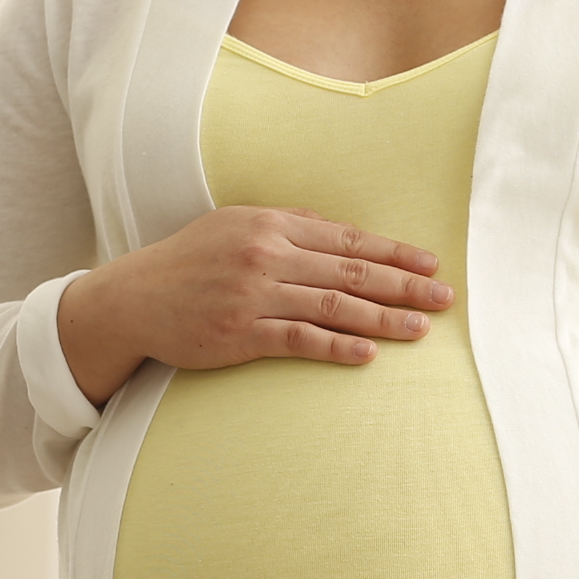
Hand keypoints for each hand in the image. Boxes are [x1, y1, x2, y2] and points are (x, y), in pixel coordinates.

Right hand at [57, 204, 452, 404]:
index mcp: (272, 224)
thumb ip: (289, 225)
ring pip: (333, 306)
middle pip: (352, 272)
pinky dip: (337, 346)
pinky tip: (367, 354)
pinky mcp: (240, 334)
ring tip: (419, 330)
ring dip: (382, 318)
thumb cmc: (191, 261)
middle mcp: (267, 255)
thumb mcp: (237, 225)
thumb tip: (340, 231)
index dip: (395, 252)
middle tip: (444, 298)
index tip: (431, 264)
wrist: (134, 299)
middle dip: (405, 285)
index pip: (348, 239)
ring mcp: (254, 295)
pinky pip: (299, 340)